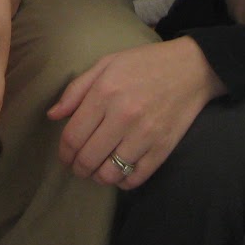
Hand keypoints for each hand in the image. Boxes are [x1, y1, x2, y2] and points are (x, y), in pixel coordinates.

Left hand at [48, 37, 223, 189]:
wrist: (191, 68)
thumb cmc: (144, 63)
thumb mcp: (106, 64)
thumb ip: (76, 89)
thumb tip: (52, 116)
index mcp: (105, 92)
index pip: (73, 136)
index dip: (64, 152)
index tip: (65, 156)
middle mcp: (123, 116)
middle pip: (88, 158)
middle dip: (78, 168)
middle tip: (78, 166)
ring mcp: (144, 135)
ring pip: (110, 173)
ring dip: (98, 177)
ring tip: (98, 170)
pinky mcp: (163, 149)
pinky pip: (135, 178)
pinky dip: (122, 182)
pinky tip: (120, 172)